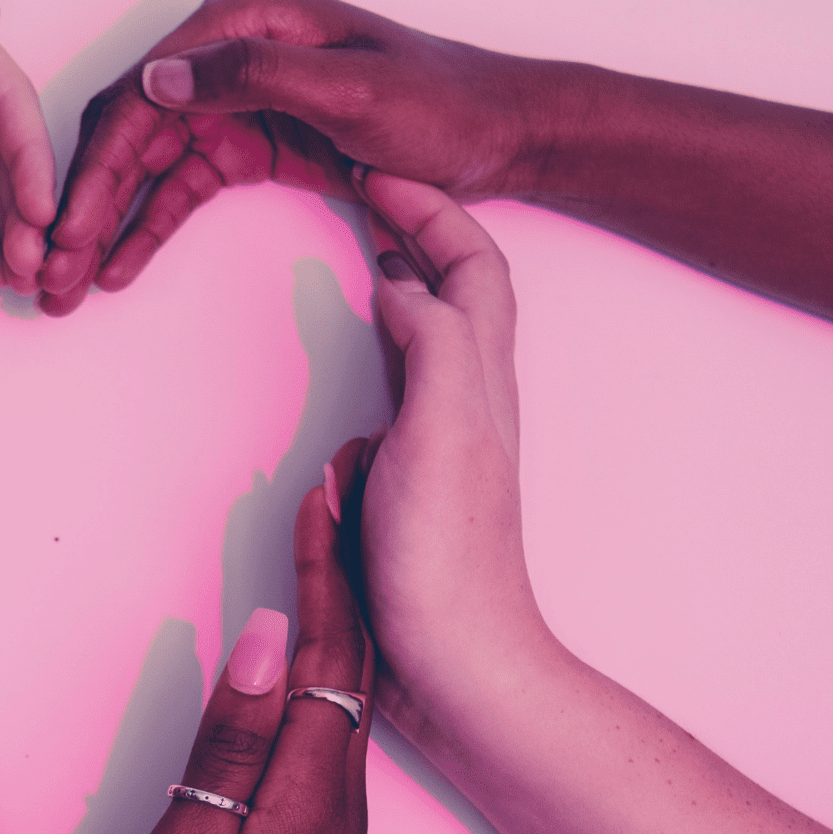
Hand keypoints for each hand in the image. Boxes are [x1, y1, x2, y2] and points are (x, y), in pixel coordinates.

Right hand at [41, 0, 541, 313]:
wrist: (498, 135)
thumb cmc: (441, 105)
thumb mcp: (352, 90)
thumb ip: (254, 75)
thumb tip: (158, 78)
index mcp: (243, 17)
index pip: (141, 93)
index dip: (95, 166)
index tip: (65, 228)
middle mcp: (225, 50)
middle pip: (128, 130)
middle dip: (83, 204)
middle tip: (49, 271)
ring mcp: (234, 99)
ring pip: (143, 165)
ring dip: (103, 224)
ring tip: (67, 284)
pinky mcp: (248, 143)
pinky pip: (180, 187)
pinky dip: (145, 228)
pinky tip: (114, 269)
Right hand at [86, 462, 374, 833]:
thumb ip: (225, 756)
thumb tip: (261, 640)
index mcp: (305, 805)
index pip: (329, 657)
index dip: (329, 565)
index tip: (326, 487)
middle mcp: (333, 809)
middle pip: (353, 661)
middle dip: (348, 563)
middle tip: (340, 482)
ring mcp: (324, 831)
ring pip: (344, 689)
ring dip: (338, 606)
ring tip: (330, 534)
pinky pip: (326, 725)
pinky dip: (319, 660)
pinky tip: (298, 647)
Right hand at [352, 173, 543, 723]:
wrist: (458, 662)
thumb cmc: (450, 559)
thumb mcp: (443, 432)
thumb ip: (431, 344)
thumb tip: (402, 281)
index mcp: (479, 379)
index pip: (473, 264)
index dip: (435, 208)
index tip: (380, 171)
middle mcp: (469, 398)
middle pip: (460, 286)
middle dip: (422, 226)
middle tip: (369, 190)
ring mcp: (443, 437)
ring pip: (434, 332)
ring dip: (405, 277)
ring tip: (364, 246)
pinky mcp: (413, 477)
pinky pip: (399, 383)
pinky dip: (379, 344)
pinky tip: (353, 357)